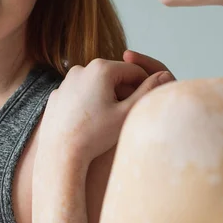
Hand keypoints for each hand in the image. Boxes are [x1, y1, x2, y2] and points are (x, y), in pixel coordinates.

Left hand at [38, 51, 174, 166]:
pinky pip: (80, 95)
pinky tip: (92, 122)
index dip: (145, 87)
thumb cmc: (95, 135)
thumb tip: (165, 75)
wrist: (59, 153)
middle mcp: (81, 68)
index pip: (134, 71)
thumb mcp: (127, 113)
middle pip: (114, 76)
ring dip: (107, 98)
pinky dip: (89, 104)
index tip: (147, 105)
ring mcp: (66, 81)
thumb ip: (147, 92)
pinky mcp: (57, 95)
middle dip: (124, 92)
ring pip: (96, 85)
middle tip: (130, 115)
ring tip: (111, 120)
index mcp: (101, 69)